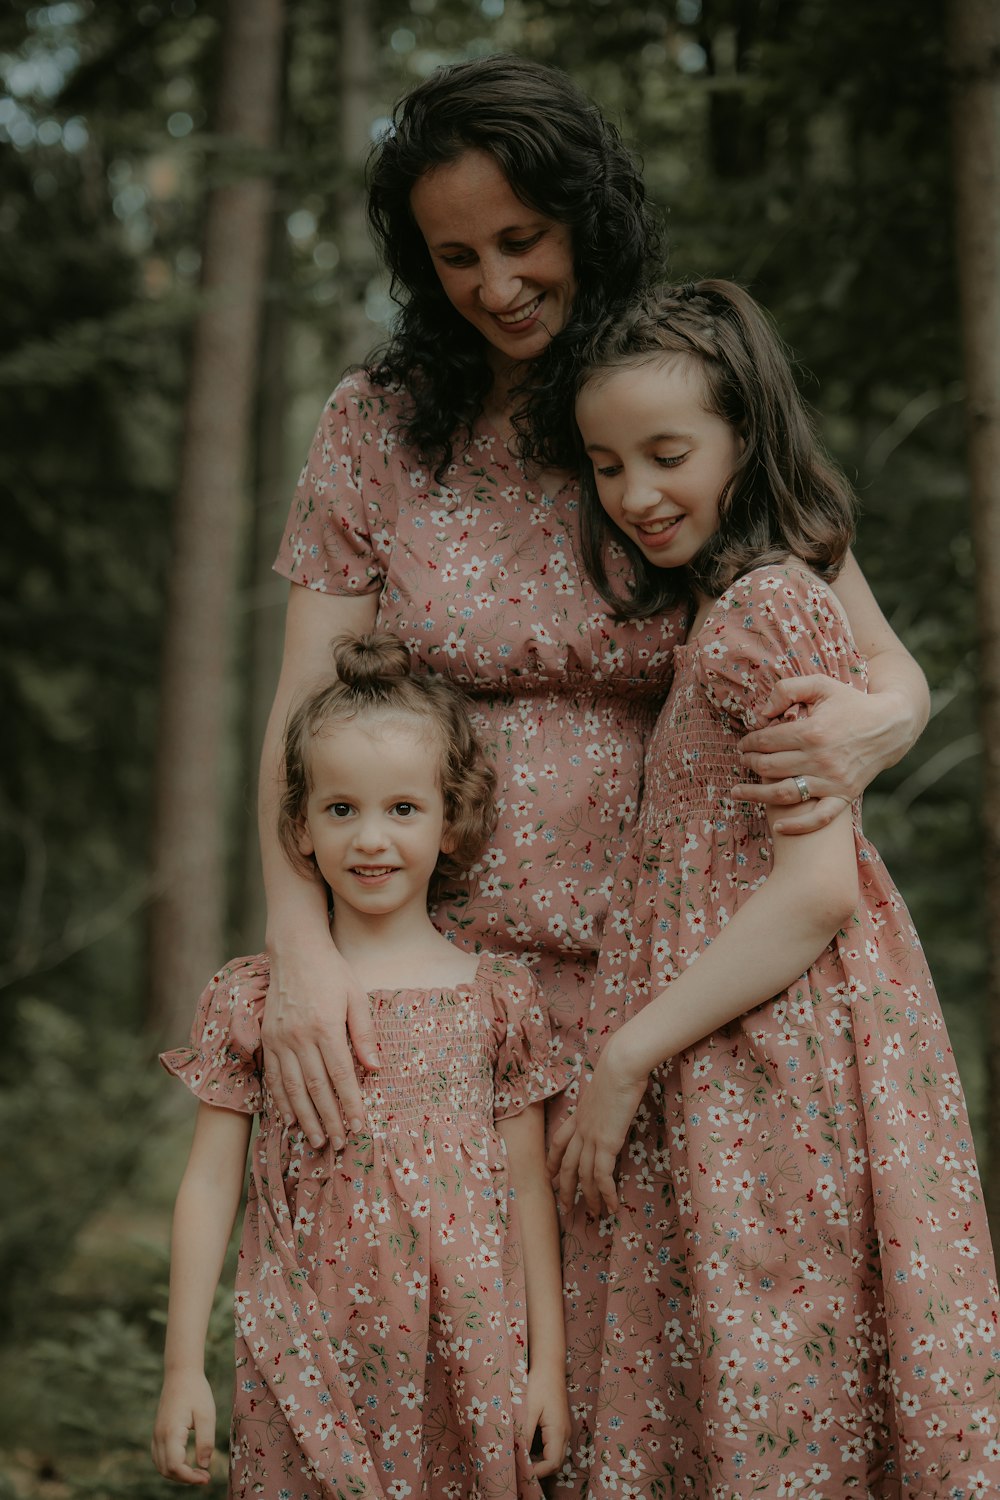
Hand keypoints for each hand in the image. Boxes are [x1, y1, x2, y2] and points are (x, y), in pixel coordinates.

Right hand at [151, 1370, 215, 1484]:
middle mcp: (159, 1436)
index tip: (207, 1477)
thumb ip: (206, 1441)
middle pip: (166, 1470)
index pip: (175, 1467)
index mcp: (171, 1433)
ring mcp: (156, 1434)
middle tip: (204, 1477)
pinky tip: (185, 1463)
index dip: (190, 1478)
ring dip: (177, 1474)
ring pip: (161, 1466)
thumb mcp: (207, 1415)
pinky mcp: (157, 1432)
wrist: (181, 1373)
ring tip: (197, 1472)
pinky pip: (159, 1457)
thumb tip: (204, 1465)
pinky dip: (170, 1466)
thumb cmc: (196, 1391)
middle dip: (185, 1479)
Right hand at [261, 938, 377, 1149]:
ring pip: (292, 1088)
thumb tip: (375, 1068)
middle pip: (316, 1088)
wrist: (295, 950)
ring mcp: (279, 1039)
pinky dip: (281, 1100)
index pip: (341, 1075)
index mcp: (325, 1027)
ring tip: (316, 1140)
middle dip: (329, 1119)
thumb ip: (364, 1034)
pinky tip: (289, 1118)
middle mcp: (299, 1037)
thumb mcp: (357, 996)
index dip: (350, 1104)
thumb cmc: (332, 971)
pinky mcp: (268, 1039)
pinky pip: (274, 1076)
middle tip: (339, 1143)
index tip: (359, 1127)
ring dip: (305, 1118)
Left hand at [523, 1361, 570, 1478]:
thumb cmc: (539, 1384)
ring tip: (520, 1460)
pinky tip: (526, 1448)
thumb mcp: (528, 1410)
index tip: (520, 1472)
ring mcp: (563, 1430)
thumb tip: (518, 1457)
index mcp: (559, 1431)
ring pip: (554, 1456)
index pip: (552, 1463)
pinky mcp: (558, 1426)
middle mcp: (564, 1434)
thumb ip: (524, 1435)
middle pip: (555, 1463)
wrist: (549, 1365)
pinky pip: (552, 1447)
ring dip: (539, 1462)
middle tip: (518, 1469)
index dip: (537, 1472)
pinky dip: (540, 1453)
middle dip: (538, 1470)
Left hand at [547, 1034, 647, 1216]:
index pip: (557, 1141)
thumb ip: (603, 1100)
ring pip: (582, 1175)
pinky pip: (602, 1176)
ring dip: (587, 1197)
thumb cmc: (618, 1069)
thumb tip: (612, 1101)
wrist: (620, 1066)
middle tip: (564, 1208)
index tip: (549, 1175)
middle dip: (564, 1188)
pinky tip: (612, 1206)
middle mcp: (580, 1128)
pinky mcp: (606, 1143)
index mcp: (579, 1114)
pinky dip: (606, 1193)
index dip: (552, 1161)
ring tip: (592, 1214)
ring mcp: (591, 1137)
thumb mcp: (605, 1086)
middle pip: (565, 1164)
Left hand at [734, 675, 904, 833]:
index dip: (749, 742)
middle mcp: (821, 759)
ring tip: (738, 792)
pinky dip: (798, 826)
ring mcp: (832, 781)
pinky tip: (778, 827)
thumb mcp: (821, 685)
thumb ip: (787, 689)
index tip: (744, 743)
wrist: (890, 726)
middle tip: (743, 760)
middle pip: (770, 767)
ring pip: (784, 794)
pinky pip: (819, 818)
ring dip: (756, 794)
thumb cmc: (851, 703)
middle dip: (749, 763)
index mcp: (813, 731)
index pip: (766, 741)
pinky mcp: (844, 796)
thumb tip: (761, 713)